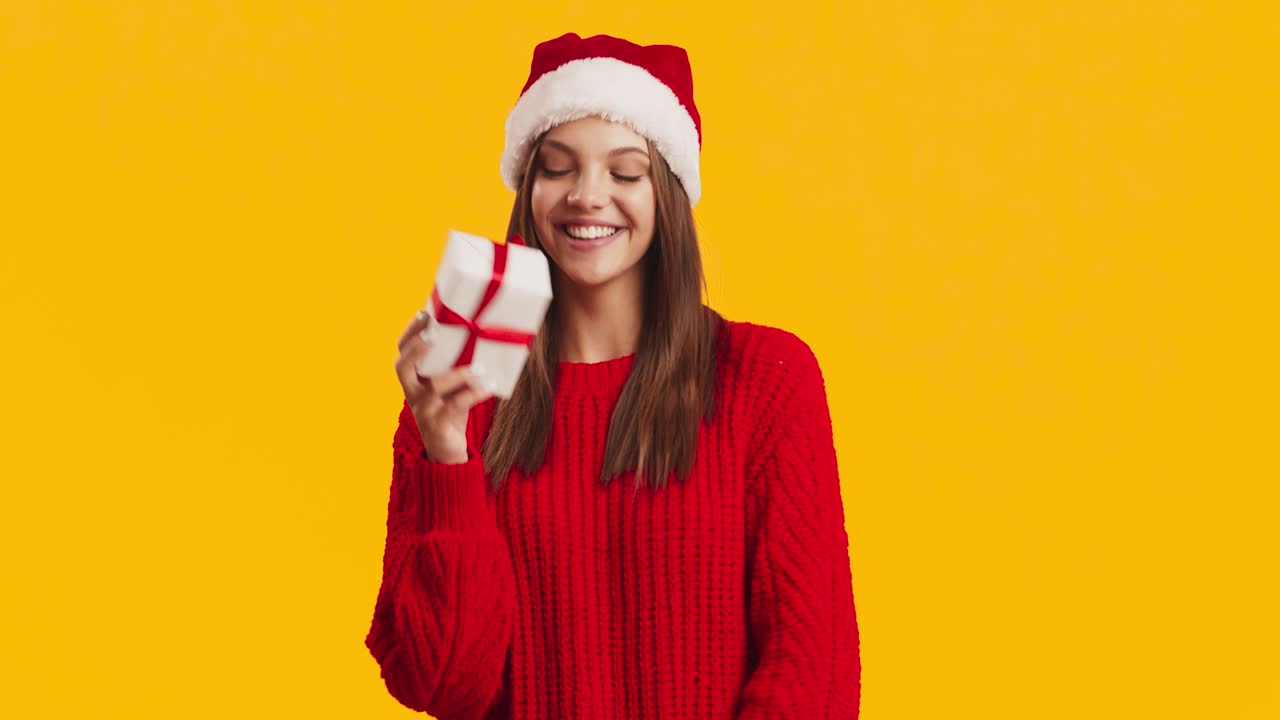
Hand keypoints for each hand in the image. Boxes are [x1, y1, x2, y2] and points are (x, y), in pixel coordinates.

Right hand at [394, 311, 495, 463]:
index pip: (402, 354)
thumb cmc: (450, 411)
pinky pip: (455, 405)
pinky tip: (488, 386)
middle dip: (416, 348)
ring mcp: (423, 410)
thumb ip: (453, 368)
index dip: (409, 334)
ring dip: (458, 374)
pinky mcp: (437, 425)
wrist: (447, 451)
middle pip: (402, 367)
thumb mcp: (448, 388)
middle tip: (434, 335)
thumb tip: (477, 336)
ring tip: (478, 368)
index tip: (423, 314)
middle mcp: (412, 394)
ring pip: (434, 386)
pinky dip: (473, 394)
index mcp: (413, 382)